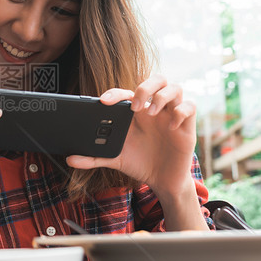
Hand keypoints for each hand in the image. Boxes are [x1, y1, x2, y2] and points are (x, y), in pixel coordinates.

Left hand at [66, 75, 196, 198]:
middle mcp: (154, 109)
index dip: (115, 93)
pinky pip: (190, 106)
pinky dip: (181, 111)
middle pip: (156, 79)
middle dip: (145, 86)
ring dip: (162, 96)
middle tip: (135, 105)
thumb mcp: (116, 159)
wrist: (162, 180)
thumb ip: (94, 157)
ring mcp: (172, 114)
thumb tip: (70, 159)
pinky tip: (171, 125)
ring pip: (174, 88)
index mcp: (136, 113)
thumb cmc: (140, 163)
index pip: (127, 92)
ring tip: (151, 111)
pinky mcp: (187, 125)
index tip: (103, 101)